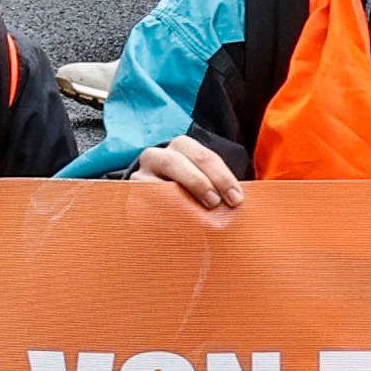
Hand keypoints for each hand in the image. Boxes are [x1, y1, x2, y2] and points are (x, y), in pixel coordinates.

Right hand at [130, 135, 247, 214]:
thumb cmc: (192, 193)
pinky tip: (174, 223)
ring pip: (153, 180)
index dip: (222, 176)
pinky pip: (142, 201)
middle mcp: (157, 156)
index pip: (202, 156)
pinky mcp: (130, 195)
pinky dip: (158, 211)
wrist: (156, 202)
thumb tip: (240, 202)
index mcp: (181, 148)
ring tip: (194, 214)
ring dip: (174, 197)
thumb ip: (220, 186)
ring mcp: (139, 176)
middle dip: (198, 181)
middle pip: (174, 161)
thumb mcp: (206, 181)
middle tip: (215, 204)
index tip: (236, 200)